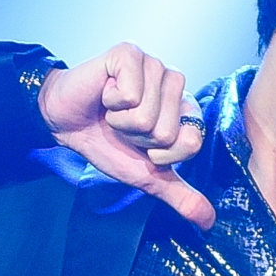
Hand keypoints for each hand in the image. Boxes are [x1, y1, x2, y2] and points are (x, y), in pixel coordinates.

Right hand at [38, 44, 213, 229]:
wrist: (66, 123)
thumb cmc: (105, 142)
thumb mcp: (146, 176)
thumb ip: (179, 195)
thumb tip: (208, 223)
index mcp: (185, 108)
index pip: (192, 142)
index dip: (161, 154)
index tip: (141, 144)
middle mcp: (174, 82)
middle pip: (168, 131)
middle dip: (137, 138)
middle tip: (121, 126)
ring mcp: (153, 64)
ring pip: (148, 115)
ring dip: (122, 123)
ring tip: (112, 111)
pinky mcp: (129, 53)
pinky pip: (130, 95)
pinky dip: (111, 103)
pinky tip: (104, 94)